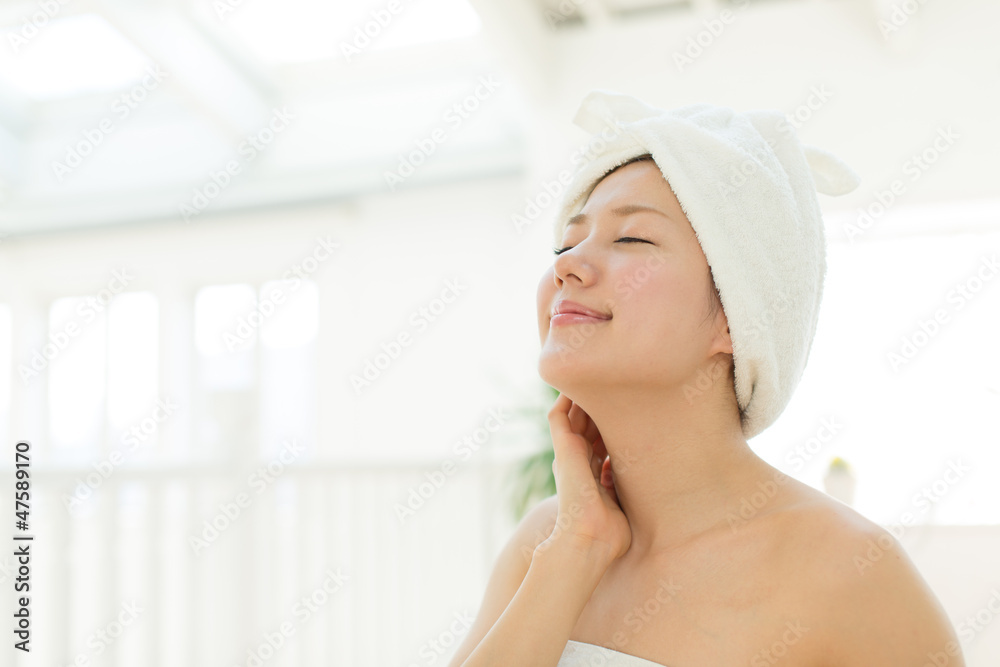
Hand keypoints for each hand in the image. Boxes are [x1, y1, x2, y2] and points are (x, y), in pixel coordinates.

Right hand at [542, 393, 630, 562]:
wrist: (591, 539)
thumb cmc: (612, 532)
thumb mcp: (625, 501)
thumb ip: (627, 483)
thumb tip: (645, 472)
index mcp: (592, 475)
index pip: (600, 442)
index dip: (612, 425)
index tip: (632, 407)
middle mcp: (578, 462)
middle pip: (588, 425)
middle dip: (601, 407)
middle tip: (619, 384)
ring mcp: (568, 454)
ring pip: (574, 416)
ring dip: (585, 398)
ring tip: (600, 376)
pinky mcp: (561, 449)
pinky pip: (558, 415)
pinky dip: (565, 398)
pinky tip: (577, 384)